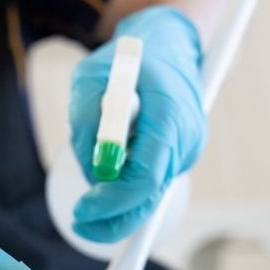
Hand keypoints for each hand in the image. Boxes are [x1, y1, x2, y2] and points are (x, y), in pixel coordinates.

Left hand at [69, 6, 206, 242]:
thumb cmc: (127, 59)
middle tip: (80, 224)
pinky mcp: (181, 157)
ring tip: (94, 162)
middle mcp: (186, 137)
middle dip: (114, 218)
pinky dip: (127, 185)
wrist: (169, 45)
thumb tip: (93, 173)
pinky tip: (114, 162)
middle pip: (151, 197)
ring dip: (116, 196)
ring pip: (148, 193)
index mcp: (168, 113)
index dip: (113, 200)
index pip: (146, 175)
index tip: (83, 210)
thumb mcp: (90, 77)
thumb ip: (87, 120)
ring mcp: (189, 150)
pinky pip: (151, 182)